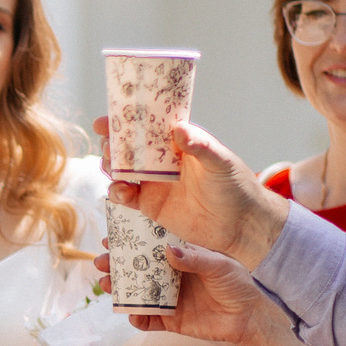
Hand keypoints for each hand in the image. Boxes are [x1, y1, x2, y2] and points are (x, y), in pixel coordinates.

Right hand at [96, 116, 286, 269]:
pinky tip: (121, 192)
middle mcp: (162, 161)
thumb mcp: (220, 162)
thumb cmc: (236, 187)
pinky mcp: (150, 205)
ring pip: (121, 170)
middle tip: (108, 146)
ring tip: (111, 167)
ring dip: (110, 167)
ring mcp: (154, 183)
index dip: (125, 121)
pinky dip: (117, 193)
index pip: (147, 127)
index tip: (106, 120)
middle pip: (128, 148)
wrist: (240, 225)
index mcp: (177, 143)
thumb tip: (178, 129)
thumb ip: (200, 146)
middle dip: (112, 144)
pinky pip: (125, 196)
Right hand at [120, 242, 275, 345]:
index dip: (129, 241)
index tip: (111, 237)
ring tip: (107, 286)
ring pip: (136, 293)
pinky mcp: (170, 320)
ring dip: (119, 290)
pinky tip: (132, 314)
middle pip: (135, 269)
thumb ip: (195, 258)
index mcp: (180, 256)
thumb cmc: (240, 284)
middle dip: (115, 266)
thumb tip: (169, 250)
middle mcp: (169, 275)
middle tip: (101, 263)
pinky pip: (148, 320)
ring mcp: (168, 298)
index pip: (149, 246)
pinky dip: (137, 318)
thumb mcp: (220, 265)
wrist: (251, 317)